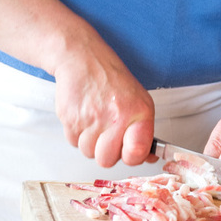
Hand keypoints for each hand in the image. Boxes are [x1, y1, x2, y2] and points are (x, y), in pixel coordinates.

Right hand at [50, 34, 156, 167]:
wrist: (82, 59)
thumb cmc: (111, 79)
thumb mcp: (138, 100)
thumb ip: (143, 131)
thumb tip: (149, 157)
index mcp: (138, 112)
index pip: (136, 154)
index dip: (130, 156)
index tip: (128, 149)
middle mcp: (116, 117)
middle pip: (107, 160)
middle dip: (105, 151)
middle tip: (107, 132)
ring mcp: (92, 119)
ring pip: (88, 153)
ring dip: (90, 141)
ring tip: (94, 120)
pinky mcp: (71, 119)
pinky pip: (73, 142)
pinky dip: (77, 133)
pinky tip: (83, 115)